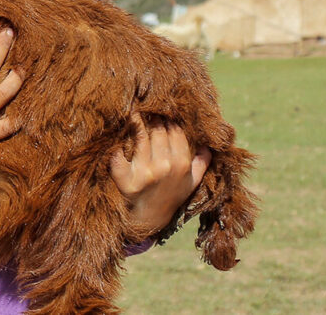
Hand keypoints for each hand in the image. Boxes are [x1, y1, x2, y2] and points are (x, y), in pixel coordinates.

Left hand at [110, 116, 211, 234]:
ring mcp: (144, 173)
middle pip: (158, 131)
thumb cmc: (171, 197)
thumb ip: (201, 164)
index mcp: (181, 164)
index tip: (163, 108)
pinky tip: (116, 132)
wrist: (149, 219)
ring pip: (140, 137)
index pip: (176, 131)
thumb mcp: (191, 183)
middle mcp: (164, 167)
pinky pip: (118, 157)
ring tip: (133, 111)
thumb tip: (208, 146)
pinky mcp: (125, 180)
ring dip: (136, 122)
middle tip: (148, 105)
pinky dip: (117, 145)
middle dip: (153, 116)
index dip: (169, 118)